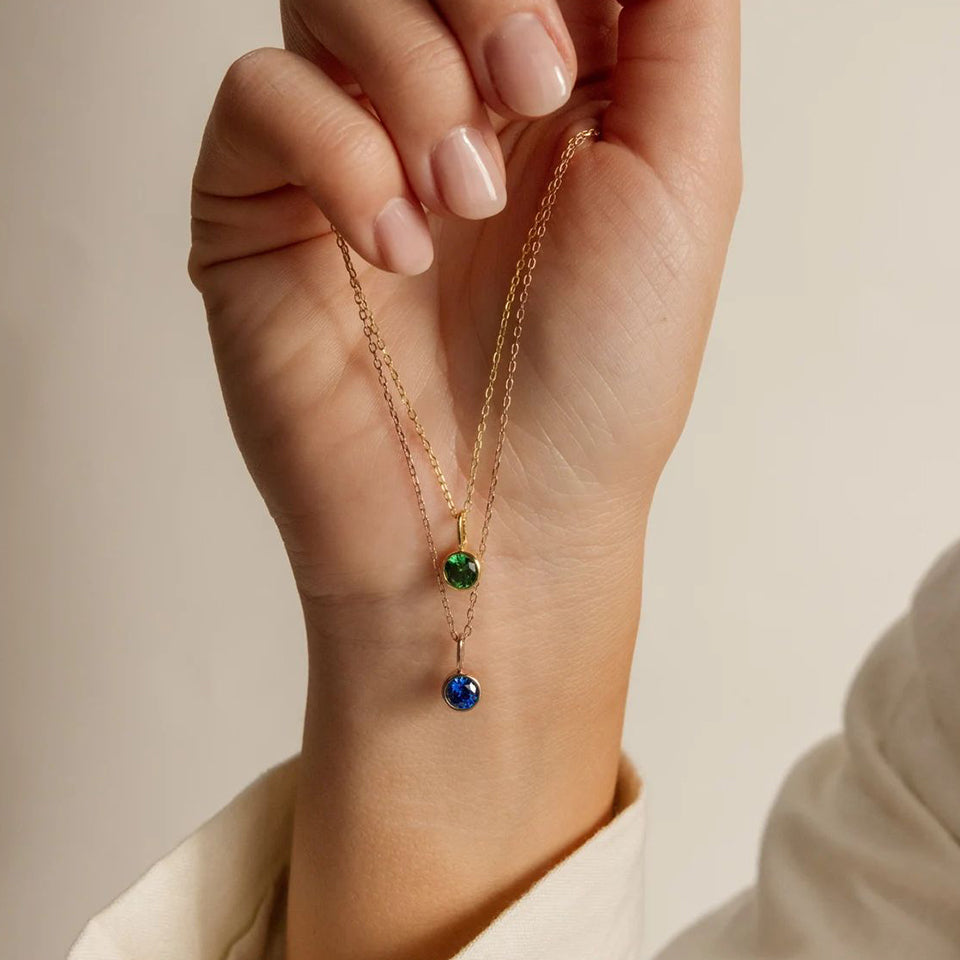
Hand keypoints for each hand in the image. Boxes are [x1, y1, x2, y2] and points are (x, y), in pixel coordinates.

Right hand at [189, 2, 739, 957]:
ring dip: (413, 77)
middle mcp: (438, 102)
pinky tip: (394, 252)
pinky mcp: (260, 206)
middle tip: (528, 94)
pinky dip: (340, 157)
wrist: (504, 518)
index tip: (565, 59)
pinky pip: (261, 96)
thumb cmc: (601, 377)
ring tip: (465, 200)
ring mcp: (343, 150)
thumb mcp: (685, 177)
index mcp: (542, 84)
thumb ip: (670, 19)